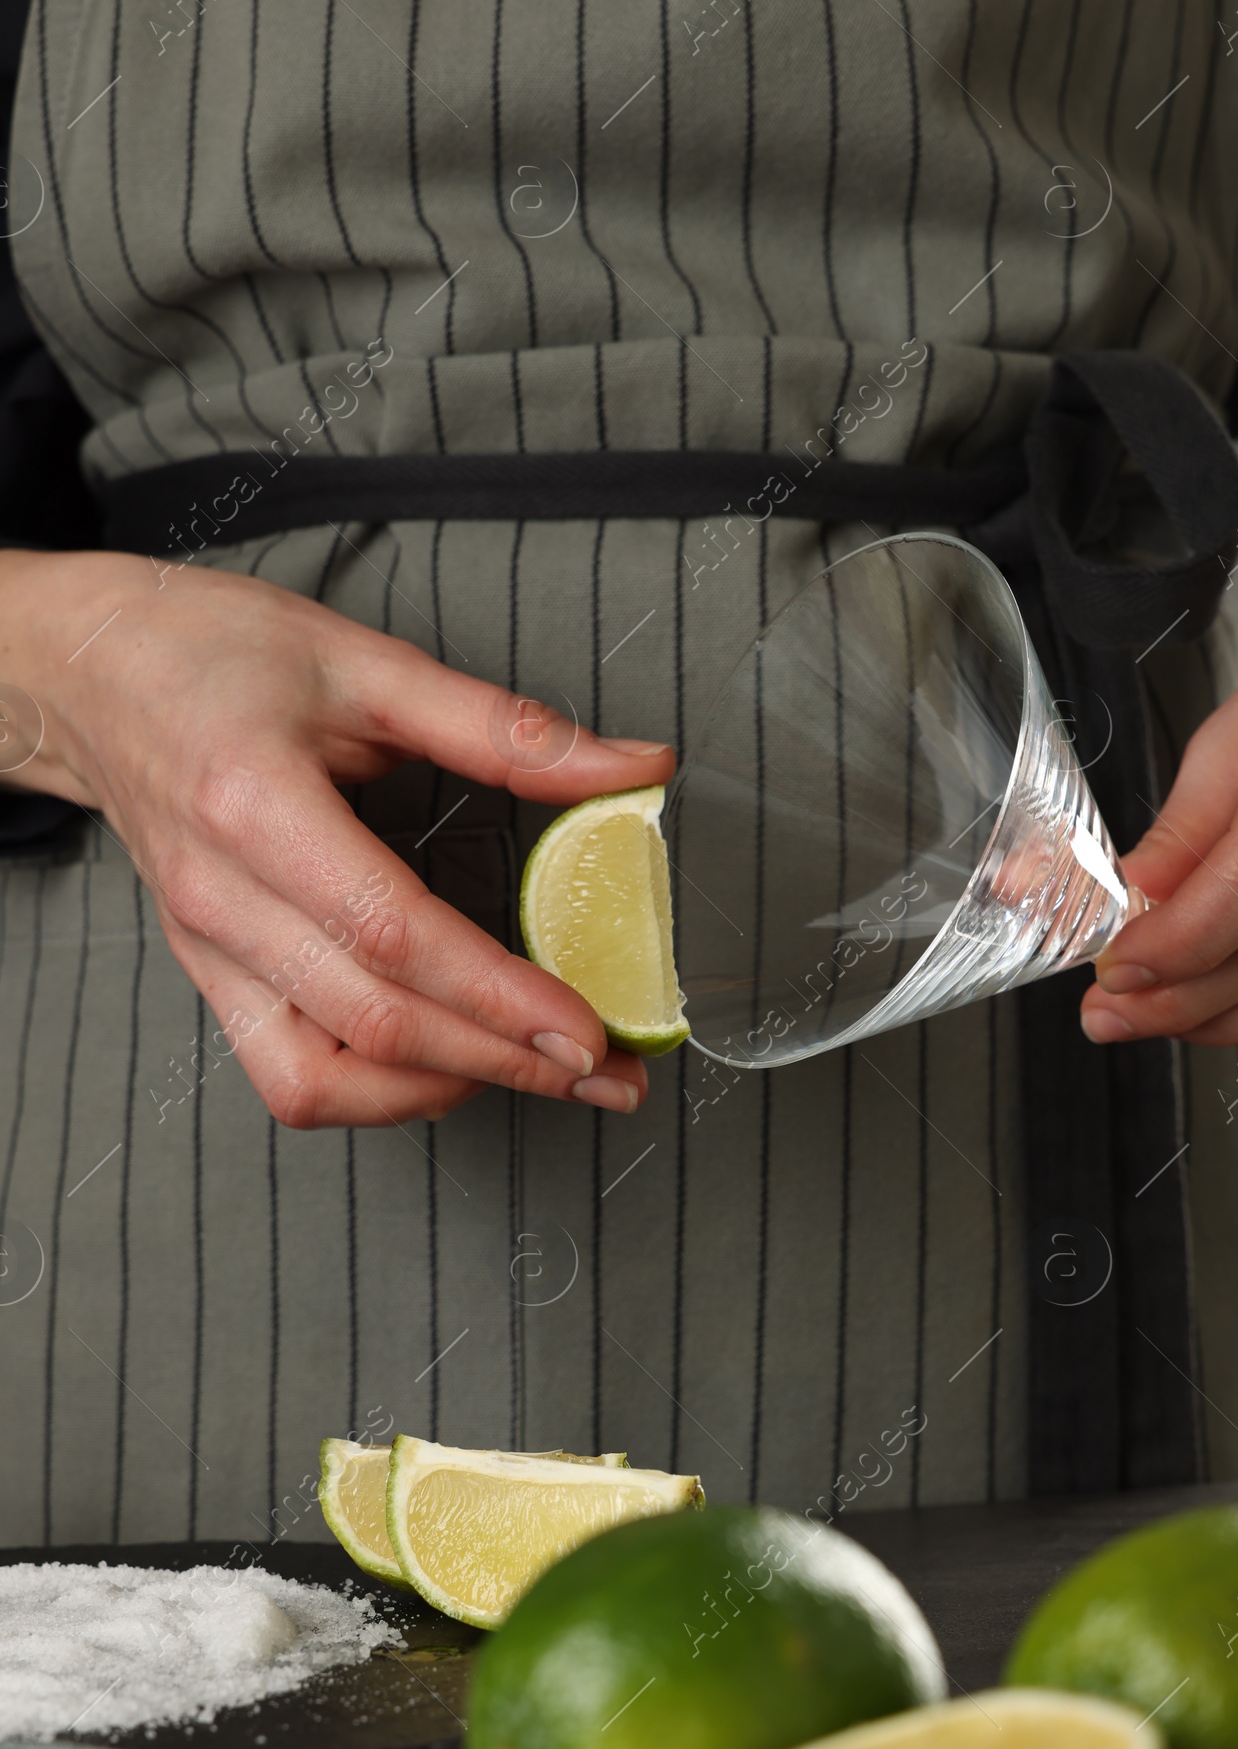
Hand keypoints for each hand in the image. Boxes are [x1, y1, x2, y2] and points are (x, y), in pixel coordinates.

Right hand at [0, 548, 674, 1125]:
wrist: (91, 674)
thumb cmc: (213, 653)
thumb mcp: (368, 663)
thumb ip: (506, 728)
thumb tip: (636, 767)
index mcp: (257, 807)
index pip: (393, 934)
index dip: (498, 995)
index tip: (588, 1030)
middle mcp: (224, 899)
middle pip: (376, 1024)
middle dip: (507, 1063)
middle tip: (608, 1074)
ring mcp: (209, 951)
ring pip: (324, 1080)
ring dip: (443, 1092)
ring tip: (536, 1073)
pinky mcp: (209, 977)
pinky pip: (289, 1078)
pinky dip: (375, 1094)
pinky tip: (445, 1067)